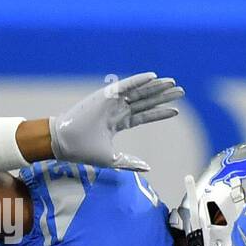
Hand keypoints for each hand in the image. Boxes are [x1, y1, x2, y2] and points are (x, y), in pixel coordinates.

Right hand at [49, 72, 183, 171]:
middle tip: (181, 92)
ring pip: (139, 92)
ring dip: (156, 87)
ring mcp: (111, 101)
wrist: (64, 142)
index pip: (144, 116)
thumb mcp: (112, 159)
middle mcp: (117, 109)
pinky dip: (140, 80)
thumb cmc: (83, 150)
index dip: (160, 113)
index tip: (176, 111)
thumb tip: (147, 168)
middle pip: (145, 101)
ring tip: (173, 83)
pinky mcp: (105, 95)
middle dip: (163, 96)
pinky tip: (154, 77)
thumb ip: (130, 162)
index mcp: (118, 122)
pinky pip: (126, 85)